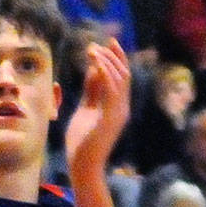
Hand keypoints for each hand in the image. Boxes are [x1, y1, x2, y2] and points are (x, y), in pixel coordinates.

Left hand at [66, 39, 131, 175]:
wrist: (83, 164)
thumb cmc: (81, 141)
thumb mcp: (85, 108)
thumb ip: (91, 90)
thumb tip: (93, 69)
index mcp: (118, 106)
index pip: (122, 77)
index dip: (117, 58)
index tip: (108, 42)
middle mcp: (122, 108)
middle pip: (124, 74)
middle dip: (112, 56)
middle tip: (98, 43)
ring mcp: (118, 113)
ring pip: (119, 79)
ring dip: (106, 61)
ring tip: (92, 49)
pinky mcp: (110, 117)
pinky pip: (111, 90)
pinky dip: (104, 72)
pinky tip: (95, 61)